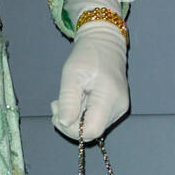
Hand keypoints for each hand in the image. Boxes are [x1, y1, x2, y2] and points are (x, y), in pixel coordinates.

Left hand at [51, 19, 128, 141]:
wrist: (104, 42)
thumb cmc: (87, 54)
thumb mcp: (72, 75)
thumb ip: (68, 101)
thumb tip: (63, 124)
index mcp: (109, 98)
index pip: (91, 131)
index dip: (71, 130)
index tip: (56, 115)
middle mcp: (118, 108)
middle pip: (92, 132)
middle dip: (69, 124)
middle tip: (55, 105)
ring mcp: (119, 108)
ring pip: (93, 127)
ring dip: (74, 119)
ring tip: (63, 100)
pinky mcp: (115, 107)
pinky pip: (95, 118)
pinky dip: (81, 114)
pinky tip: (74, 101)